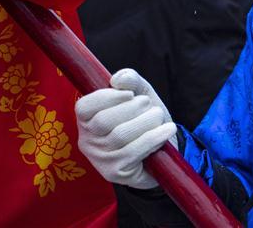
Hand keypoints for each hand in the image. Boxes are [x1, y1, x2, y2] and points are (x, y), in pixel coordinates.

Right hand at [76, 68, 176, 188]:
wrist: (162, 150)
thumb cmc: (145, 119)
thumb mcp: (140, 95)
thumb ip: (131, 81)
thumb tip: (119, 79)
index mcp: (87, 119)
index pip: (84, 107)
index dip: (107, 97)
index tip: (129, 94)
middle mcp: (87, 141)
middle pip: (104, 121)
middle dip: (133, 108)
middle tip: (148, 104)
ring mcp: (100, 159)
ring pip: (120, 135)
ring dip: (147, 121)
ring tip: (158, 116)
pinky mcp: (115, 173)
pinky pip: (134, 152)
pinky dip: (155, 137)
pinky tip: (167, 130)